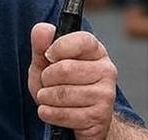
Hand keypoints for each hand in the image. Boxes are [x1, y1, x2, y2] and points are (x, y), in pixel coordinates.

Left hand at [29, 23, 116, 139]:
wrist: (76, 118)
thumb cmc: (59, 83)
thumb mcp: (45, 62)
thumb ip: (41, 45)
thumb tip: (41, 29)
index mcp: (95, 49)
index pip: (82, 40)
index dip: (60, 47)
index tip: (48, 55)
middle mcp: (106, 70)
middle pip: (66, 69)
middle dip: (47, 77)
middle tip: (46, 82)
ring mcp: (106, 94)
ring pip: (64, 93)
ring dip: (46, 96)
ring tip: (46, 96)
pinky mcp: (101, 117)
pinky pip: (67, 114)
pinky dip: (50, 113)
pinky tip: (47, 110)